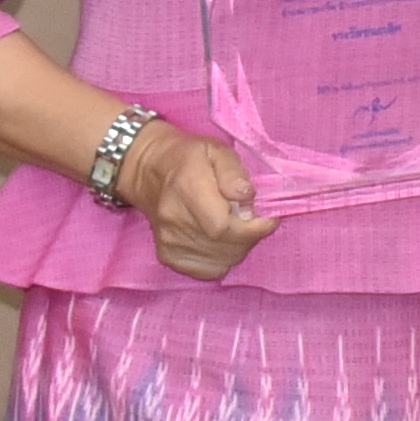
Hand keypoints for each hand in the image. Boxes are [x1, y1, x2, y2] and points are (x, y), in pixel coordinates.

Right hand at [125, 122, 277, 280]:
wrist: (150, 173)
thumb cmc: (190, 158)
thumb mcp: (216, 150)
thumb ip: (234, 173)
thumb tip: (247, 197)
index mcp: (187, 188)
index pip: (223, 226)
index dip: (253, 227)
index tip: (268, 217)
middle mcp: (174, 219)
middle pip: (224, 246)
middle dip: (250, 236)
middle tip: (255, 219)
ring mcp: (169, 242)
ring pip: (220, 261)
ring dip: (239, 247)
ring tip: (238, 226)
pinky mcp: (168, 256)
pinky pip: (207, 270)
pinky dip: (223, 259)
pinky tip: (223, 240)